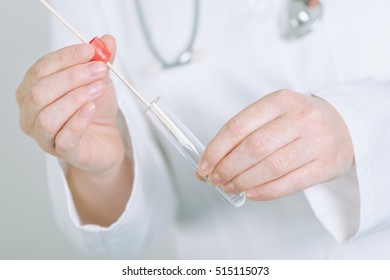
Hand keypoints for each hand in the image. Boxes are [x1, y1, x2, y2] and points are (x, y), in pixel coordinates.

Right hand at [16, 35, 123, 172]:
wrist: (106, 139)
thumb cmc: (95, 110)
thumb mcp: (99, 80)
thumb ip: (100, 61)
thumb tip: (107, 40)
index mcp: (33, 90)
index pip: (40, 69)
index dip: (65, 58)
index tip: (90, 51)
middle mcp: (31, 113)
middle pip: (40, 91)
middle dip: (72, 77)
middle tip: (100, 70)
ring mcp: (44, 135)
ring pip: (47, 116)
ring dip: (76, 97)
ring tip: (98, 88)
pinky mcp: (62, 152)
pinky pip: (64, 138)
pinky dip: (78, 121)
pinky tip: (91, 108)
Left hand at [198, 90, 353, 199]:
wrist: (344, 126)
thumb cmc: (300, 121)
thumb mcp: (274, 113)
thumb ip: (244, 133)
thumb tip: (210, 161)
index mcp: (280, 100)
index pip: (238, 126)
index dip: (216, 149)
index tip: (204, 165)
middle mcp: (301, 118)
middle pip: (253, 148)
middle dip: (227, 168)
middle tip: (215, 179)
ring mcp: (317, 142)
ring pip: (271, 167)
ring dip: (243, 181)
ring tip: (229, 187)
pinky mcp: (327, 165)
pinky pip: (290, 184)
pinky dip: (265, 192)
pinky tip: (250, 193)